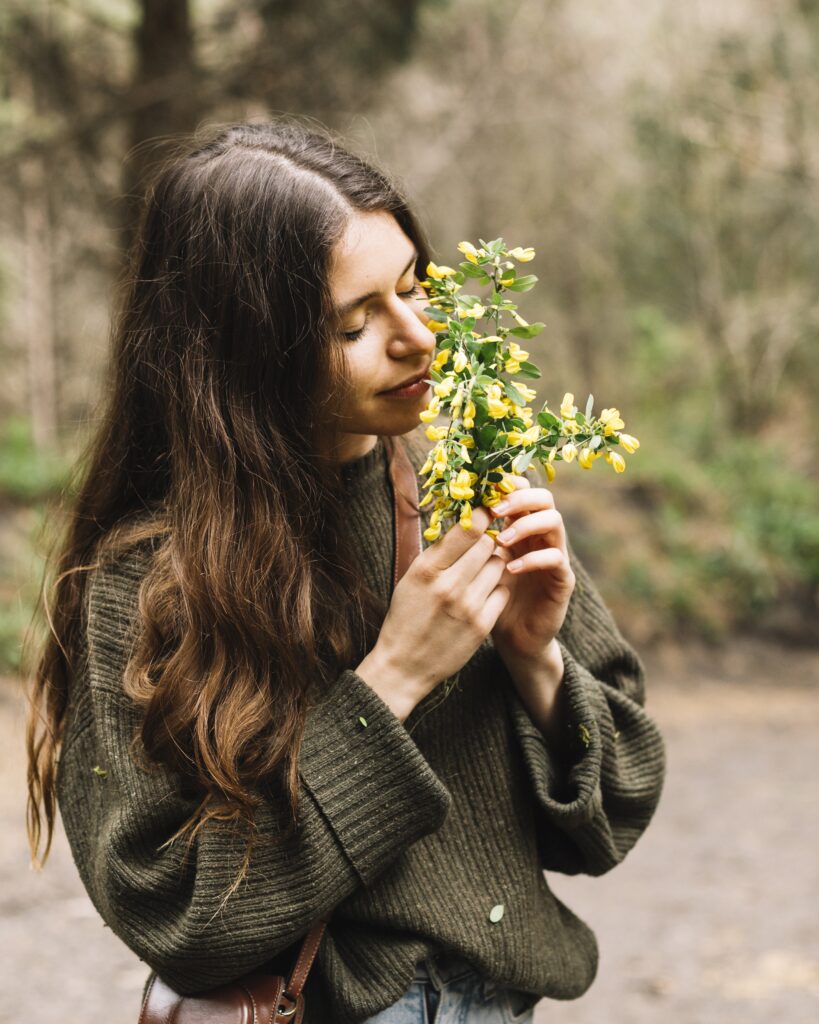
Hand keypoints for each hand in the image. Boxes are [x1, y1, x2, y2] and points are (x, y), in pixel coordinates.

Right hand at [357, 504, 509, 719]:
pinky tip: (484, 592)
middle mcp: (449, 586)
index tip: (485, 511)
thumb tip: (465, 522)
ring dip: (493, 563)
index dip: (481, 516)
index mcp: (427, 570)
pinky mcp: (483, 625)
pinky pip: (503, 591)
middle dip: (487, 539)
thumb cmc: (405, 617)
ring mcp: (469, 607)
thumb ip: (437, 553)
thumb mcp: (411, 579)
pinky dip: (497, 587)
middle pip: (488, 544)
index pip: (468, 530)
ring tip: (480, 570)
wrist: (404, 666)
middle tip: (483, 542)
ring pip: (499, 565)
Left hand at [488, 474, 575, 661]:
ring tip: (501, 540)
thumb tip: (450, 512)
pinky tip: (511, 568)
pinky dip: (534, 559)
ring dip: (526, 525)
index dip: (508, 484)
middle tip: (495, 510)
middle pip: (544, 498)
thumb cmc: (489, 598)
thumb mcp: (476, 564)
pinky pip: (556, 559)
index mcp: (521, 527)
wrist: (512, 639)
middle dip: (519, 498)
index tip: (484, 488)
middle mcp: (541, 537)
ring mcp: (556, 556)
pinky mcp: (563, 580)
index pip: (523, 491)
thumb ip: (471, 540)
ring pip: (554, 522)